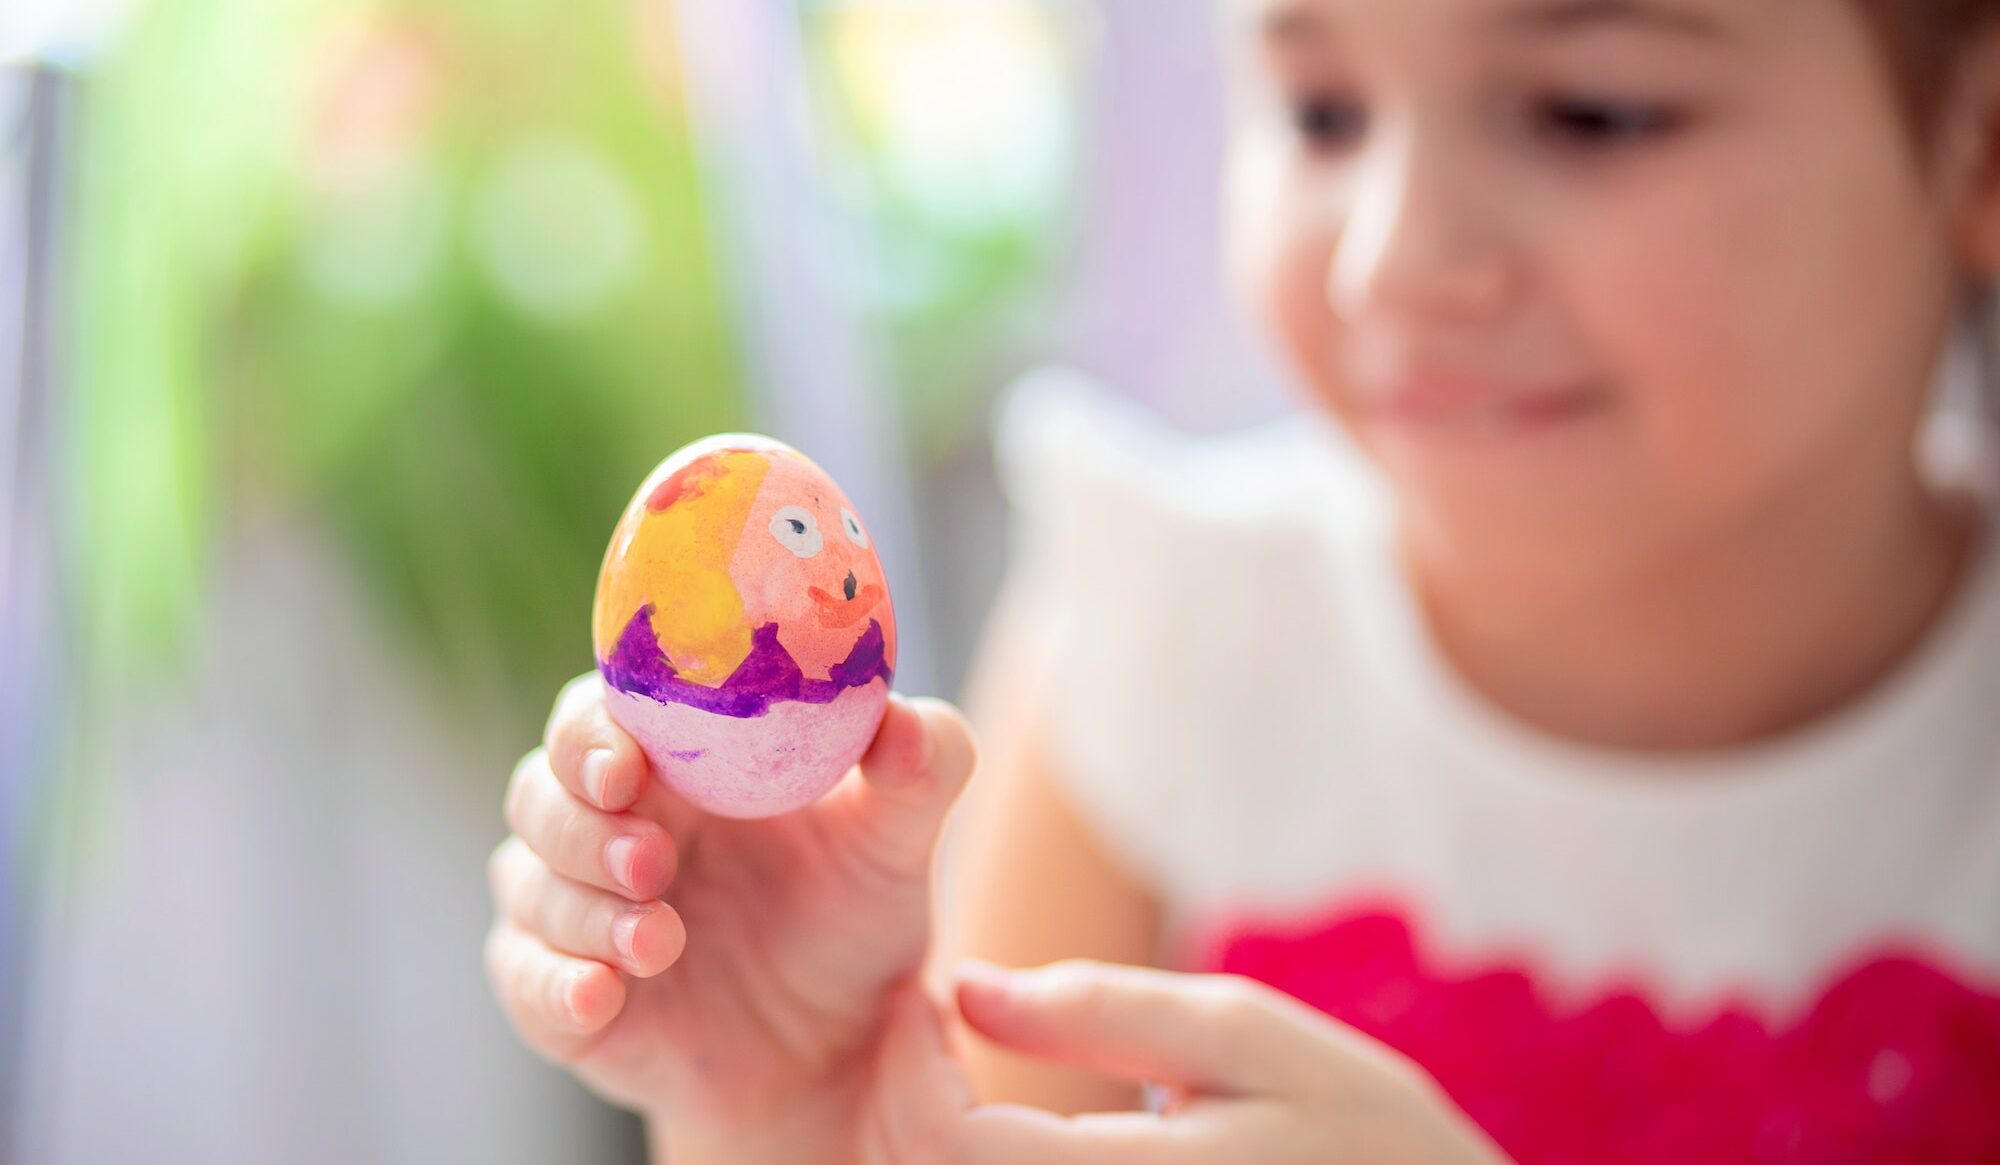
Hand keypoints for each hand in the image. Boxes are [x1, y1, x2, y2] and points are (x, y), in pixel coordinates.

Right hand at [483, 673, 975, 1162]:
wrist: (840, 1048)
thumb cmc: (853, 915)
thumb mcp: (899, 842)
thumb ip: (920, 767)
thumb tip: (899, 720)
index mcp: (672, 760)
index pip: (599, 712)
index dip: (594, 728)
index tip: (627, 759)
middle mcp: (608, 823)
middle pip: (541, 790)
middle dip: (582, 822)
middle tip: (651, 857)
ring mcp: (575, 910)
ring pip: (529, 883)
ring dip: (583, 906)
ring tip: (661, 939)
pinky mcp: (564, 995)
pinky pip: (526, 982)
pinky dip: (554, 985)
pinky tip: (600, 993)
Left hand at [863, 960, 1513, 1164]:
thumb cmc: (1367, 1140)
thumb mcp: (1253, 1043)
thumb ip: (1106, 1011)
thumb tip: (967, 985)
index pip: (942, 1142)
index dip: (907, 1064)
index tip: (924, 1004)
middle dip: (905, 1113)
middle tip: (927, 1044)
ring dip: (930, 1154)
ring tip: (955, 1090)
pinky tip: (1003, 1147)